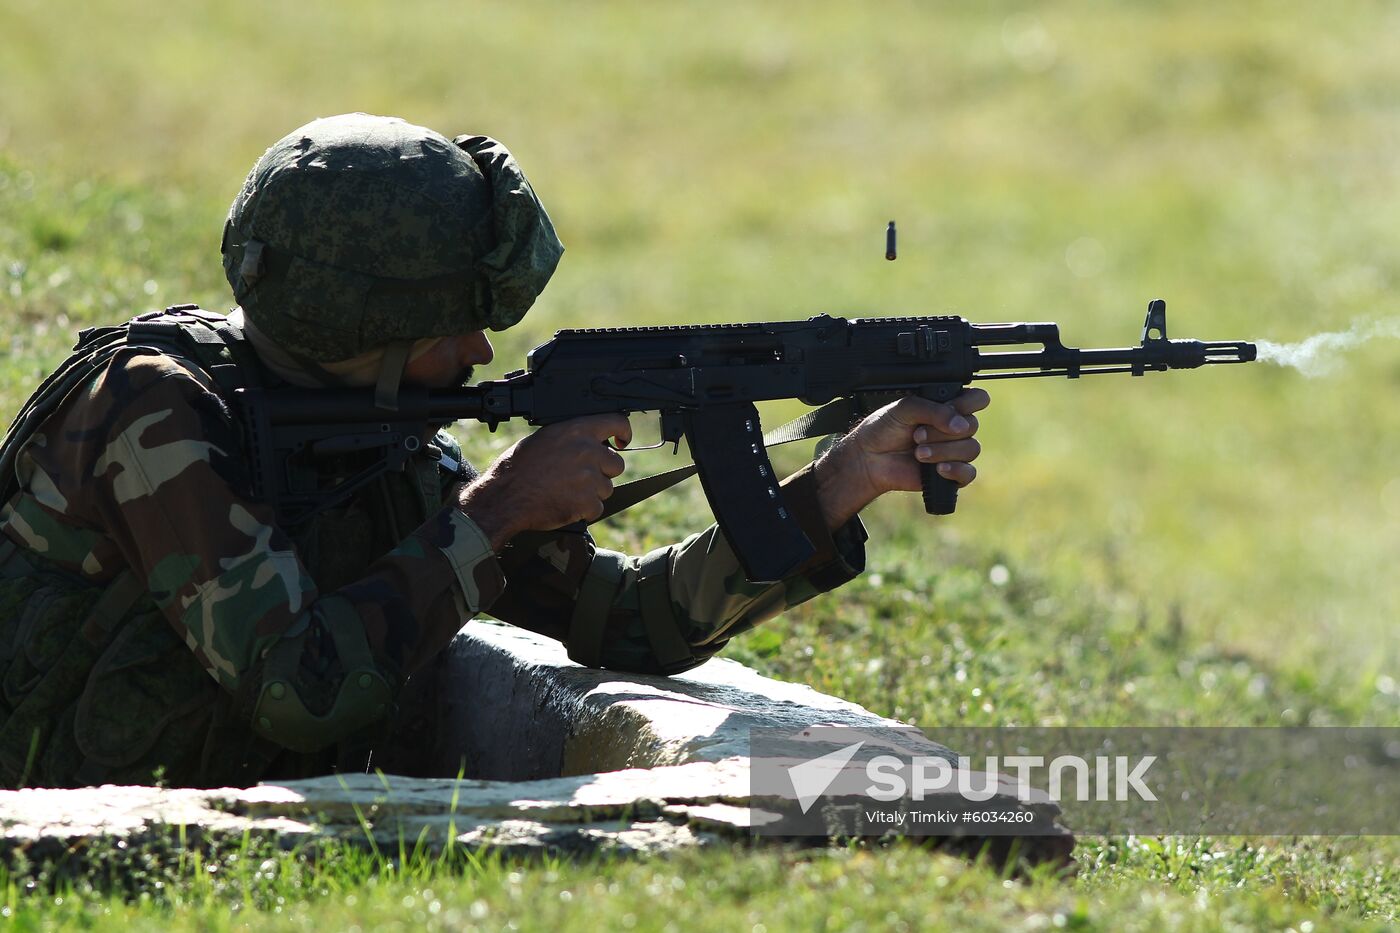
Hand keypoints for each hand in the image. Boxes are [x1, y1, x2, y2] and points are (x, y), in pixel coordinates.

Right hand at [455, 414, 631, 548]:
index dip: (624, 432)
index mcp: (576, 430)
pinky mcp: (587, 501)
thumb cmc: (517, 468)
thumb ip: (572, 438)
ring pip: (607, 488)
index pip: (616, 421)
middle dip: (603, 472)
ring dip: (592, 493)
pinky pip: (597, 508)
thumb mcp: (544, 438)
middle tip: (580, 478)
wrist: (505, 496)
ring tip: (565, 492)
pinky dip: (584, 511)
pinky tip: (565, 505)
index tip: (623, 441)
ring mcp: (589, 477)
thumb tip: (589, 441)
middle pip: (616, 464)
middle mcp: (587, 451)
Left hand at [812, 389, 989, 528]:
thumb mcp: (905, 409)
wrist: (869, 458)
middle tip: (917, 434)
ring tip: (919, 453)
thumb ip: (933, 411)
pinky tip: (938, 469)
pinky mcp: (951, 474)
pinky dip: (955, 470)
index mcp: (947, 406)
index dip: (969, 403)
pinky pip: (969, 473)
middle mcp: (954, 428)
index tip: (951, 407)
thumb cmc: (884, 430)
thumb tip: (960, 425)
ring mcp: (954, 451)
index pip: (977, 399)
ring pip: (971, 449)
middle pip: (972, 426)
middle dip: (942, 431)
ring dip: (943, 451)